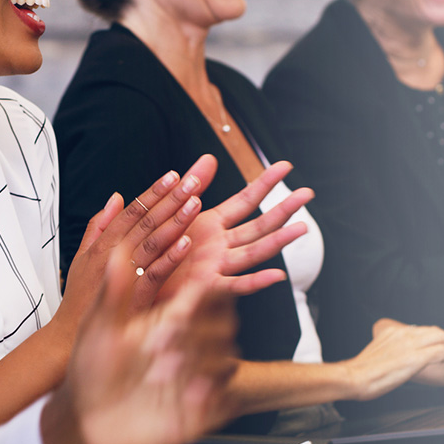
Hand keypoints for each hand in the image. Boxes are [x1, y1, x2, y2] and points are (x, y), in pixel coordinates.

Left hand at [42, 240, 238, 443]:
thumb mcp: (99, 326)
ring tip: (162, 369)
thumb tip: (119, 250)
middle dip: (198, 329)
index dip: (208, 289)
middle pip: (222, 324)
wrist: (84, 417)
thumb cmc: (90, 368)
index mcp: (168, 318)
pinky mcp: (199, 409)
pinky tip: (186, 394)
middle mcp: (185, 344)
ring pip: (225, 359)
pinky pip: (224, 398)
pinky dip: (210, 393)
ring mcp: (194, 376)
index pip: (206, 294)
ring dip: (200, 361)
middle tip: (162, 340)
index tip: (196, 290)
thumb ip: (114, 290)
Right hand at [57, 155, 219, 335]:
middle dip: (170, 199)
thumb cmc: (78, 298)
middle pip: (146, 221)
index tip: (171, 176)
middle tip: (191, 181)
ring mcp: (124, 276)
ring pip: (153, 242)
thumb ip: (98, 226)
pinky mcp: (135, 298)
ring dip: (175, 221)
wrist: (68, 337)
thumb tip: (115, 198)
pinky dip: (171, 258)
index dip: (153, 192)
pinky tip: (187, 243)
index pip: (131, 211)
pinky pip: (156, 274)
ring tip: (194, 203)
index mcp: (103, 244)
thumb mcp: (81, 256)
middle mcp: (112, 256)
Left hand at [167, 160, 313, 301]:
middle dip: (283, 209)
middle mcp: (220, 243)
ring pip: (254, 251)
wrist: (135, 280)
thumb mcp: (172, 209)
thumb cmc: (154, 245)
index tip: (285, 166)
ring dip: (278, 240)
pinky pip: (234, 284)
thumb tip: (210, 157)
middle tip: (308, 193)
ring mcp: (217, 264)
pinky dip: (256, 282)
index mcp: (211, 223)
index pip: (245, 199)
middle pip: (258, 224)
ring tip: (302, 228)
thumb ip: (193, 185)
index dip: (265, 182)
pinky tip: (276, 275)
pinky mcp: (206, 286)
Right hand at [344, 318, 443, 395]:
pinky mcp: (416, 357)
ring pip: (440, 337)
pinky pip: (442, 353)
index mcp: (392, 332)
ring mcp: (410, 345)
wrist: (354, 376)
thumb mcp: (377, 353)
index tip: (440, 344)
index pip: (420, 330)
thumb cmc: (362, 371)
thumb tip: (396, 358)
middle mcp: (402, 334)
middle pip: (433, 331)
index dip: (433, 337)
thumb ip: (390, 350)